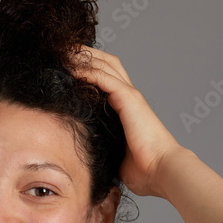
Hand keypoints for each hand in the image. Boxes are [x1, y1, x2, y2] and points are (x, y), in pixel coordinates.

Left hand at [67, 46, 184, 197]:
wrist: (160, 170)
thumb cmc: (143, 170)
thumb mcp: (115, 155)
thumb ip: (103, 148)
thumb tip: (87, 157)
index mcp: (127, 108)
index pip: (106, 78)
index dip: (89, 69)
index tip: (67, 68)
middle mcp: (129, 96)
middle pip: (105, 63)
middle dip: (84, 55)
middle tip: (62, 51)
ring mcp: (129, 95)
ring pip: (103, 64)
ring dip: (82, 57)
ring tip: (62, 52)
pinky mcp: (128, 99)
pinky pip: (102, 76)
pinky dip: (86, 69)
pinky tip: (70, 66)